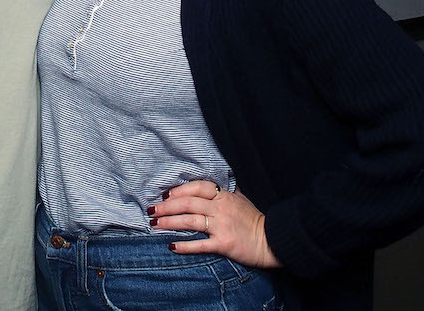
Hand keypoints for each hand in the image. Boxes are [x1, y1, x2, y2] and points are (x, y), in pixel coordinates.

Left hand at [149, 180, 280, 268]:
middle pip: (188, 203)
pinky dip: (185, 245)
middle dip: (166, 206)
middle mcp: (221, 208)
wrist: (272, 241)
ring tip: (155, 225)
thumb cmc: (254, 220)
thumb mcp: (241, 198)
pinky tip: (171, 246)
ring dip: (169, 222)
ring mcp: (222, 226)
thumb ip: (227, 190)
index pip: (197, 187)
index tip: (164, 195)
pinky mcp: (224, 244)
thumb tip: (219, 177)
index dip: (179, 190)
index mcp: (224, 196)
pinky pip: (200, 244)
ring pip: (190, 221)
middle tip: (151, 210)